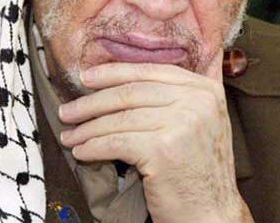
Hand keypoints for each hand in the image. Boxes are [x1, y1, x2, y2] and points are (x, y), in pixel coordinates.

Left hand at [58, 58, 252, 222]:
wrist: (212, 213)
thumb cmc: (197, 170)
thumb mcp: (196, 122)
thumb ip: (171, 97)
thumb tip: (116, 80)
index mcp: (205, 89)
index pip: (150, 71)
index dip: (113, 73)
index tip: (86, 78)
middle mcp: (197, 101)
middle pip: (131, 93)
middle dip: (92, 102)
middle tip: (67, 111)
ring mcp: (181, 123)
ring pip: (120, 119)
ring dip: (88, 128)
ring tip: (71, 136)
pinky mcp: (163, 149)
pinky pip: (116, 142)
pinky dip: (94, 147)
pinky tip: (82, 152)